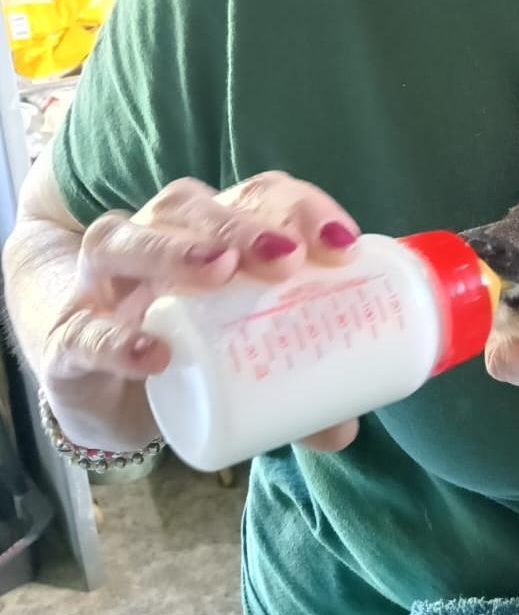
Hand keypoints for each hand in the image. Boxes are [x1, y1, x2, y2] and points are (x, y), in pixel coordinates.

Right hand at [41, 171, 361, 452]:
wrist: (92, 385)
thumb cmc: (185, 351)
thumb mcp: (245, 366)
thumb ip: (296, 395)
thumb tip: (344, 429)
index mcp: (212, 236)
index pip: (257, 197)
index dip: (299, 209)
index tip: (341, 244)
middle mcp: (154, 240)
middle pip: (192, 207)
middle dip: (243, 225)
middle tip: (287, 258)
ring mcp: (101, 283)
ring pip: (123, 240)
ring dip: (174, 249)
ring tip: (220, 270)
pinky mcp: (67, 337)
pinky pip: (84, 329)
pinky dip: (116, 338)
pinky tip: (153, 353)